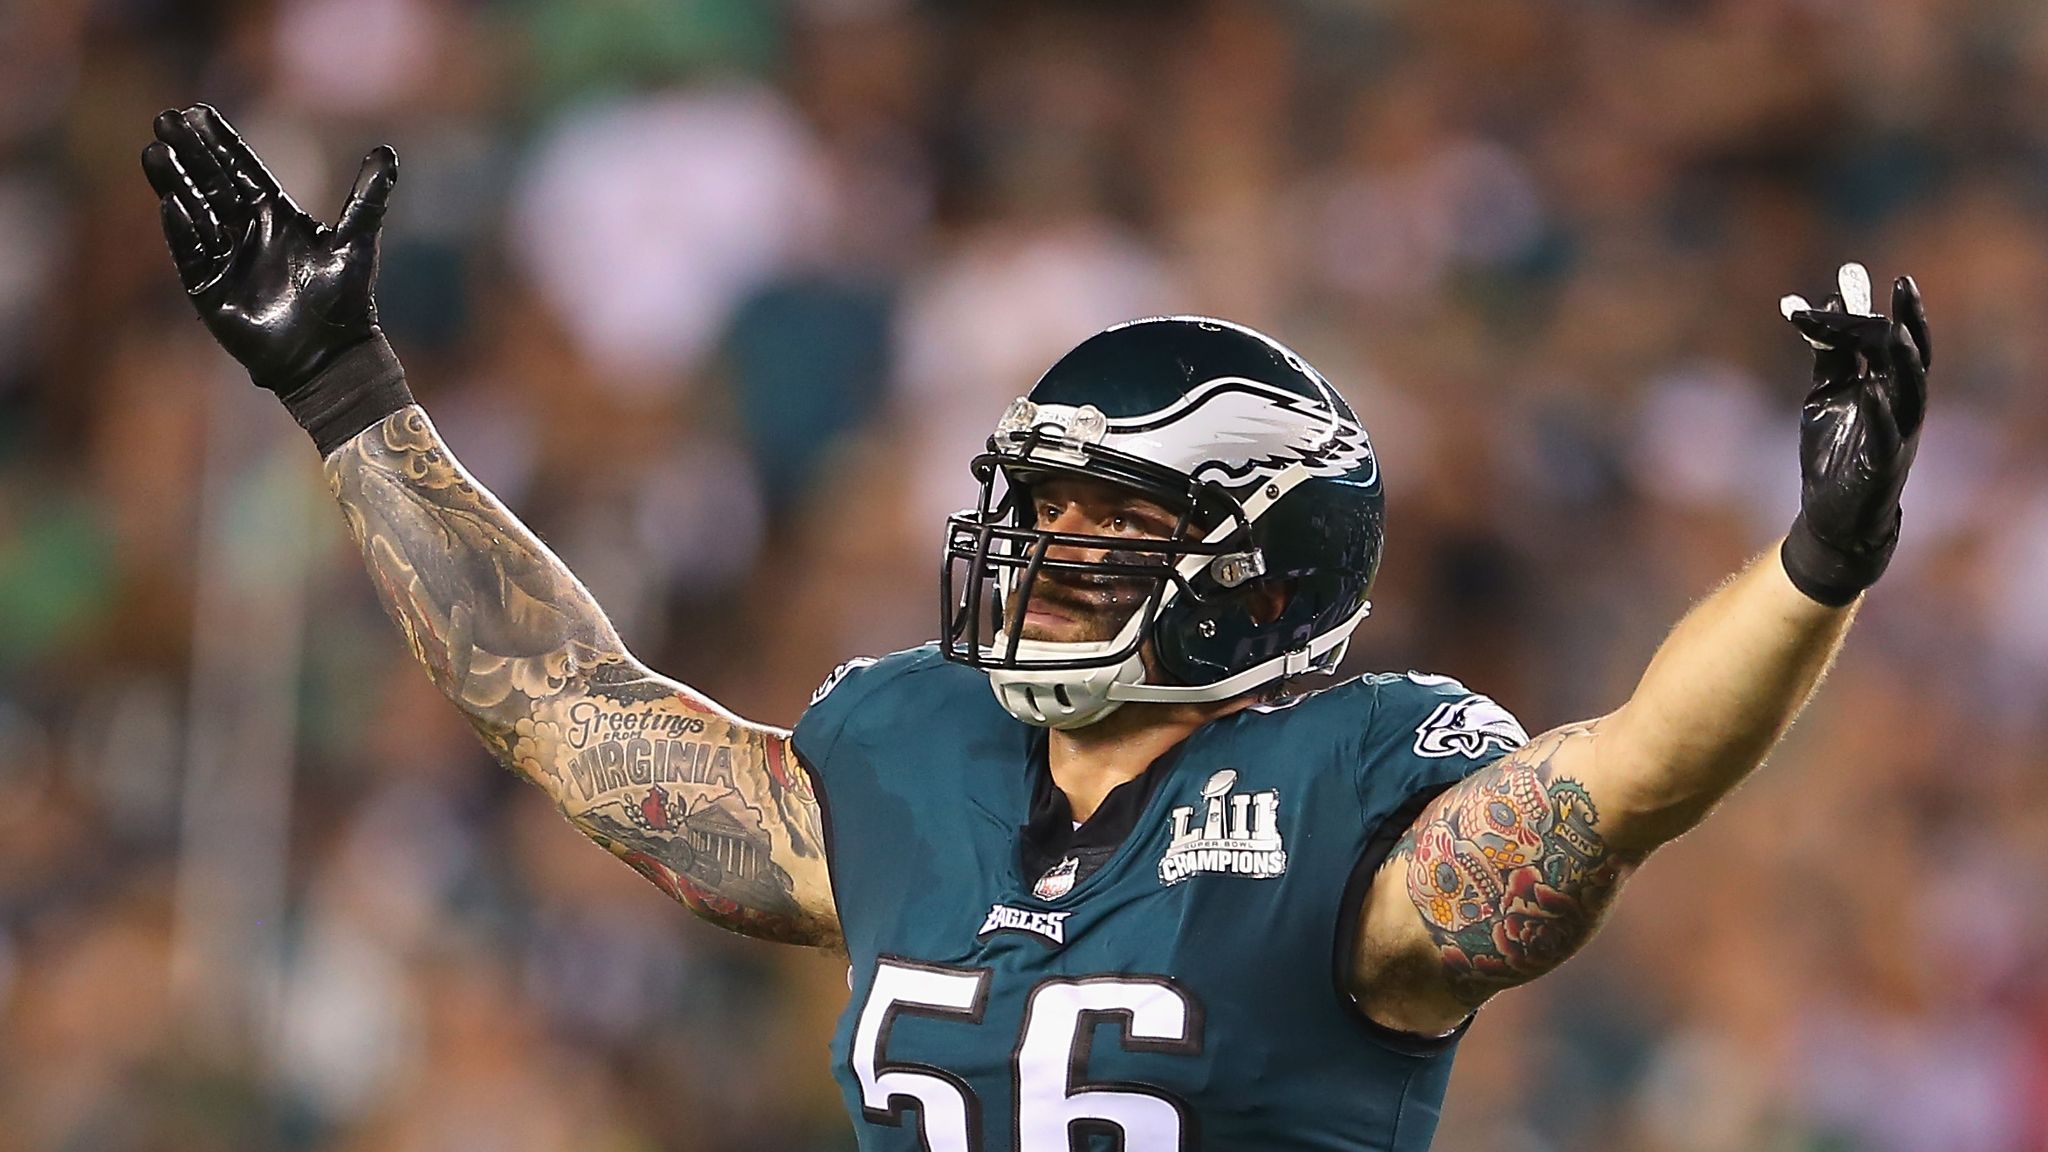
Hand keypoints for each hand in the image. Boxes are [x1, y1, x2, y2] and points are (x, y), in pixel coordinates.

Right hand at [141, 104, 396, 394]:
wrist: (331, 357)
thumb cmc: (347, 302)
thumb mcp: (357, 242)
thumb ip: (368, 197)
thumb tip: (387, 151)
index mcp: (277, 217)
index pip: (241, 171)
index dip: (220, 143)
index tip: (195, 112)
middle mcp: (247, 233)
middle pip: (211, 184)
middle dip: (189, 152)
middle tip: (164, 119)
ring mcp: (226, 260)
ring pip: (194, 213)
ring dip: (176, 183)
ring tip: (155, 152)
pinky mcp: (209, 291)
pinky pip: (190, 255)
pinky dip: (182, 231)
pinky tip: (172, 204)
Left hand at [1775, 263, 1930, 604]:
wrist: (1831, 513)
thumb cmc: (1833, 450)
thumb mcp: (1825, 394)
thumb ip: (1827, 355)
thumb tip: (1824, 304)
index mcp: (1887, 386)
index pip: (1890, 340)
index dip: (1883, 310)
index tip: (1872, 275)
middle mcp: (1900, 405)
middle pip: (1911, 358)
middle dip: (1909, 322)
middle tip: (1903, 286)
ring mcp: (1897, 434)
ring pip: (1911, 393)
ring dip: (1904, 362)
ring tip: (1895, 331)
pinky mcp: (1882, 463)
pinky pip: (1886, 435)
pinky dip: (1878, 412)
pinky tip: (1869, 389)